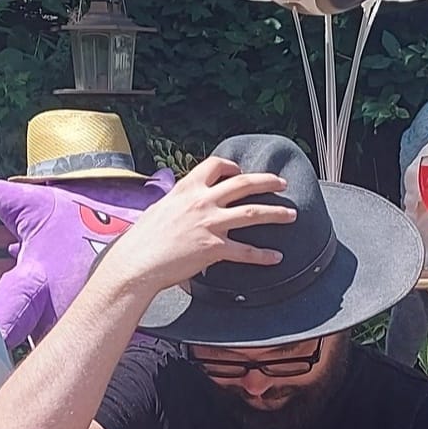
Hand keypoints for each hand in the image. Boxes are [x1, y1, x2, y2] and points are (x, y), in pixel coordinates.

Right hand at [110, 157, 295, 294]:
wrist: (137, 262)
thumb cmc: (142, 241)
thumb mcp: (160, 210)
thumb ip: (178, 206)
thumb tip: (182, 209)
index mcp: (186, 190)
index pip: (215, 166)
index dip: (232, 167)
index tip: (241, 171)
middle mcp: (201, 202)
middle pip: (243, 184)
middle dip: (267, 181)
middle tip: (281, 183)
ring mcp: (210, 224)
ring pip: (252, 213)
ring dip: (275, 213)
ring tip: (291, 215)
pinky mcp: (214, 248)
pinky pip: (245, 251)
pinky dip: (263, 255)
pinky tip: (275, 257)